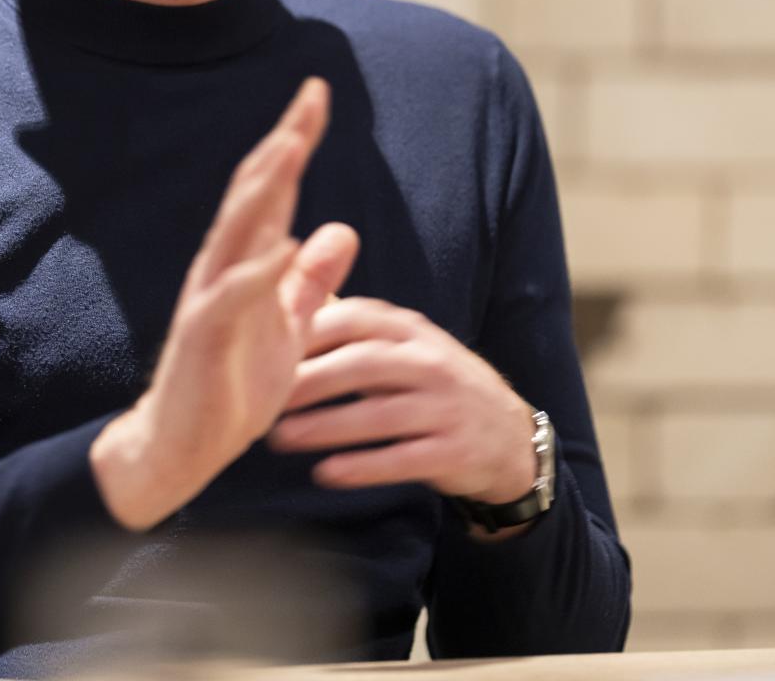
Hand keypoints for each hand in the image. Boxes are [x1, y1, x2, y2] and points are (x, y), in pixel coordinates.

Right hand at [90, 77, 360, 530]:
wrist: (182, 446)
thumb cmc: (231, 387)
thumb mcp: (288, 328)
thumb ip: (310, 282)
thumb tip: (341, 230)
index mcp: (244, 262)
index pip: (273, 189)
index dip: (295, 140)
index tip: (319, 94)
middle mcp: (222, 267)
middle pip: (254, 191)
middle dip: (284, 142)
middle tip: (312, 95)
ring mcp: (209, 298)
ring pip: (237, 229)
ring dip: (265, 187)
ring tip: (293, 145)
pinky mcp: (202, 335)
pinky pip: (231, 295)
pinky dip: (258, 270)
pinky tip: (285, 245)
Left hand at [265, 297, 537, 506]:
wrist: (510, 437)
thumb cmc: (435, 386)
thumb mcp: (406, 347)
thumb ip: (355, 331)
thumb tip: (288, 301)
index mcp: (411, 331)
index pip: (356, 318)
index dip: (309, 332)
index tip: (264, 349)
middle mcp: (431, 362)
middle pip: (363, 365)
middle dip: (309, 381)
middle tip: (264, 399)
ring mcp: (446, 408)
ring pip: (379, 415)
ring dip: (325, 427)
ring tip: (280, 438)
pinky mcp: (454, 452)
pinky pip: (402, 459)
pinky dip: (361, 467)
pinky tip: (325, 473)